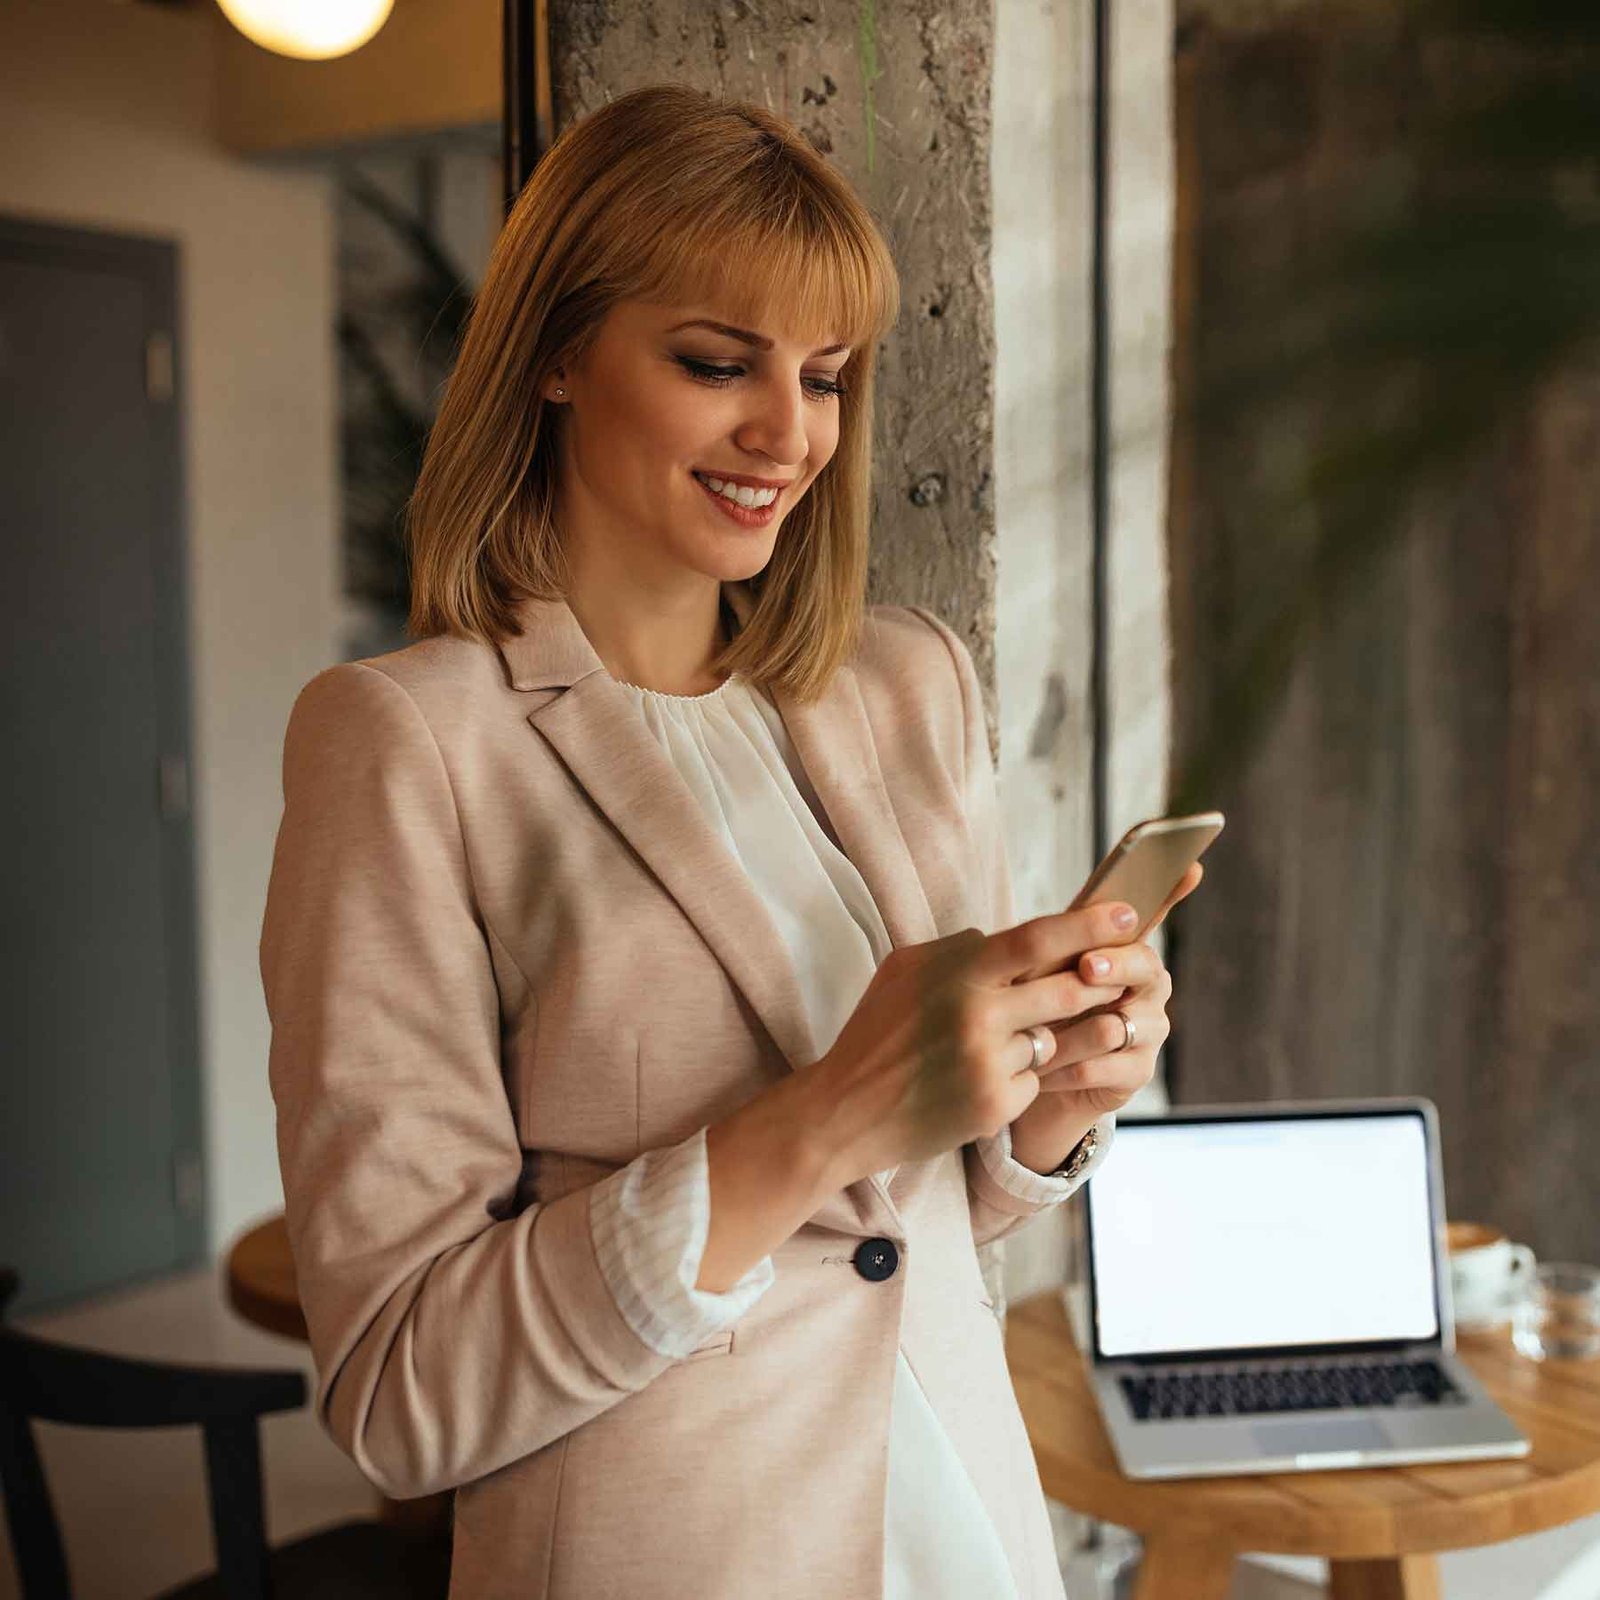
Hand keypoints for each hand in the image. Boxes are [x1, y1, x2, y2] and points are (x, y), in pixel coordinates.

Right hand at [800, 900, 1159, 1188]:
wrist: (846, 1111)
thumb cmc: (875, 1033)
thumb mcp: (905, 969)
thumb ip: (960, 949)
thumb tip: (1007, 939)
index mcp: (958, 972)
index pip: (1039, 939)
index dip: (1090, 925)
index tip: (1129, 916)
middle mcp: (979, 1015)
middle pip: (1068, 989)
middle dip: (1097, 983)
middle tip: (1115, 976)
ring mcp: (990, 1063)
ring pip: (1056, 1038)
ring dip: (1053, 1035)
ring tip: (1031, 1032)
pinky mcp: (996, 1105)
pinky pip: (1037, 1079)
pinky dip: (1023, 1074)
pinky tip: (985, 1077)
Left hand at [1016, 862, 1202, 1123]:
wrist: (1029, 1076)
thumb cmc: (1036, 1010)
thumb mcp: (1036, 970)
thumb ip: (1055, 942)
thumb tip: (1062, 925)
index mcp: (1126, 949)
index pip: (1154, 911)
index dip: (1172, 887)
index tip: (1189, 866)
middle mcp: (1147, 985)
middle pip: (1143, 963)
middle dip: (1114, 964)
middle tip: (1086, 967)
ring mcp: (1148, 1029)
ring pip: (1115, 1022)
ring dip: (1067, 1031)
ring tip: (1032, 1036)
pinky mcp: (1137, 1072)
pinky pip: (1102, 1066)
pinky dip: (1065, 1067)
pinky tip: (1040, 1071)